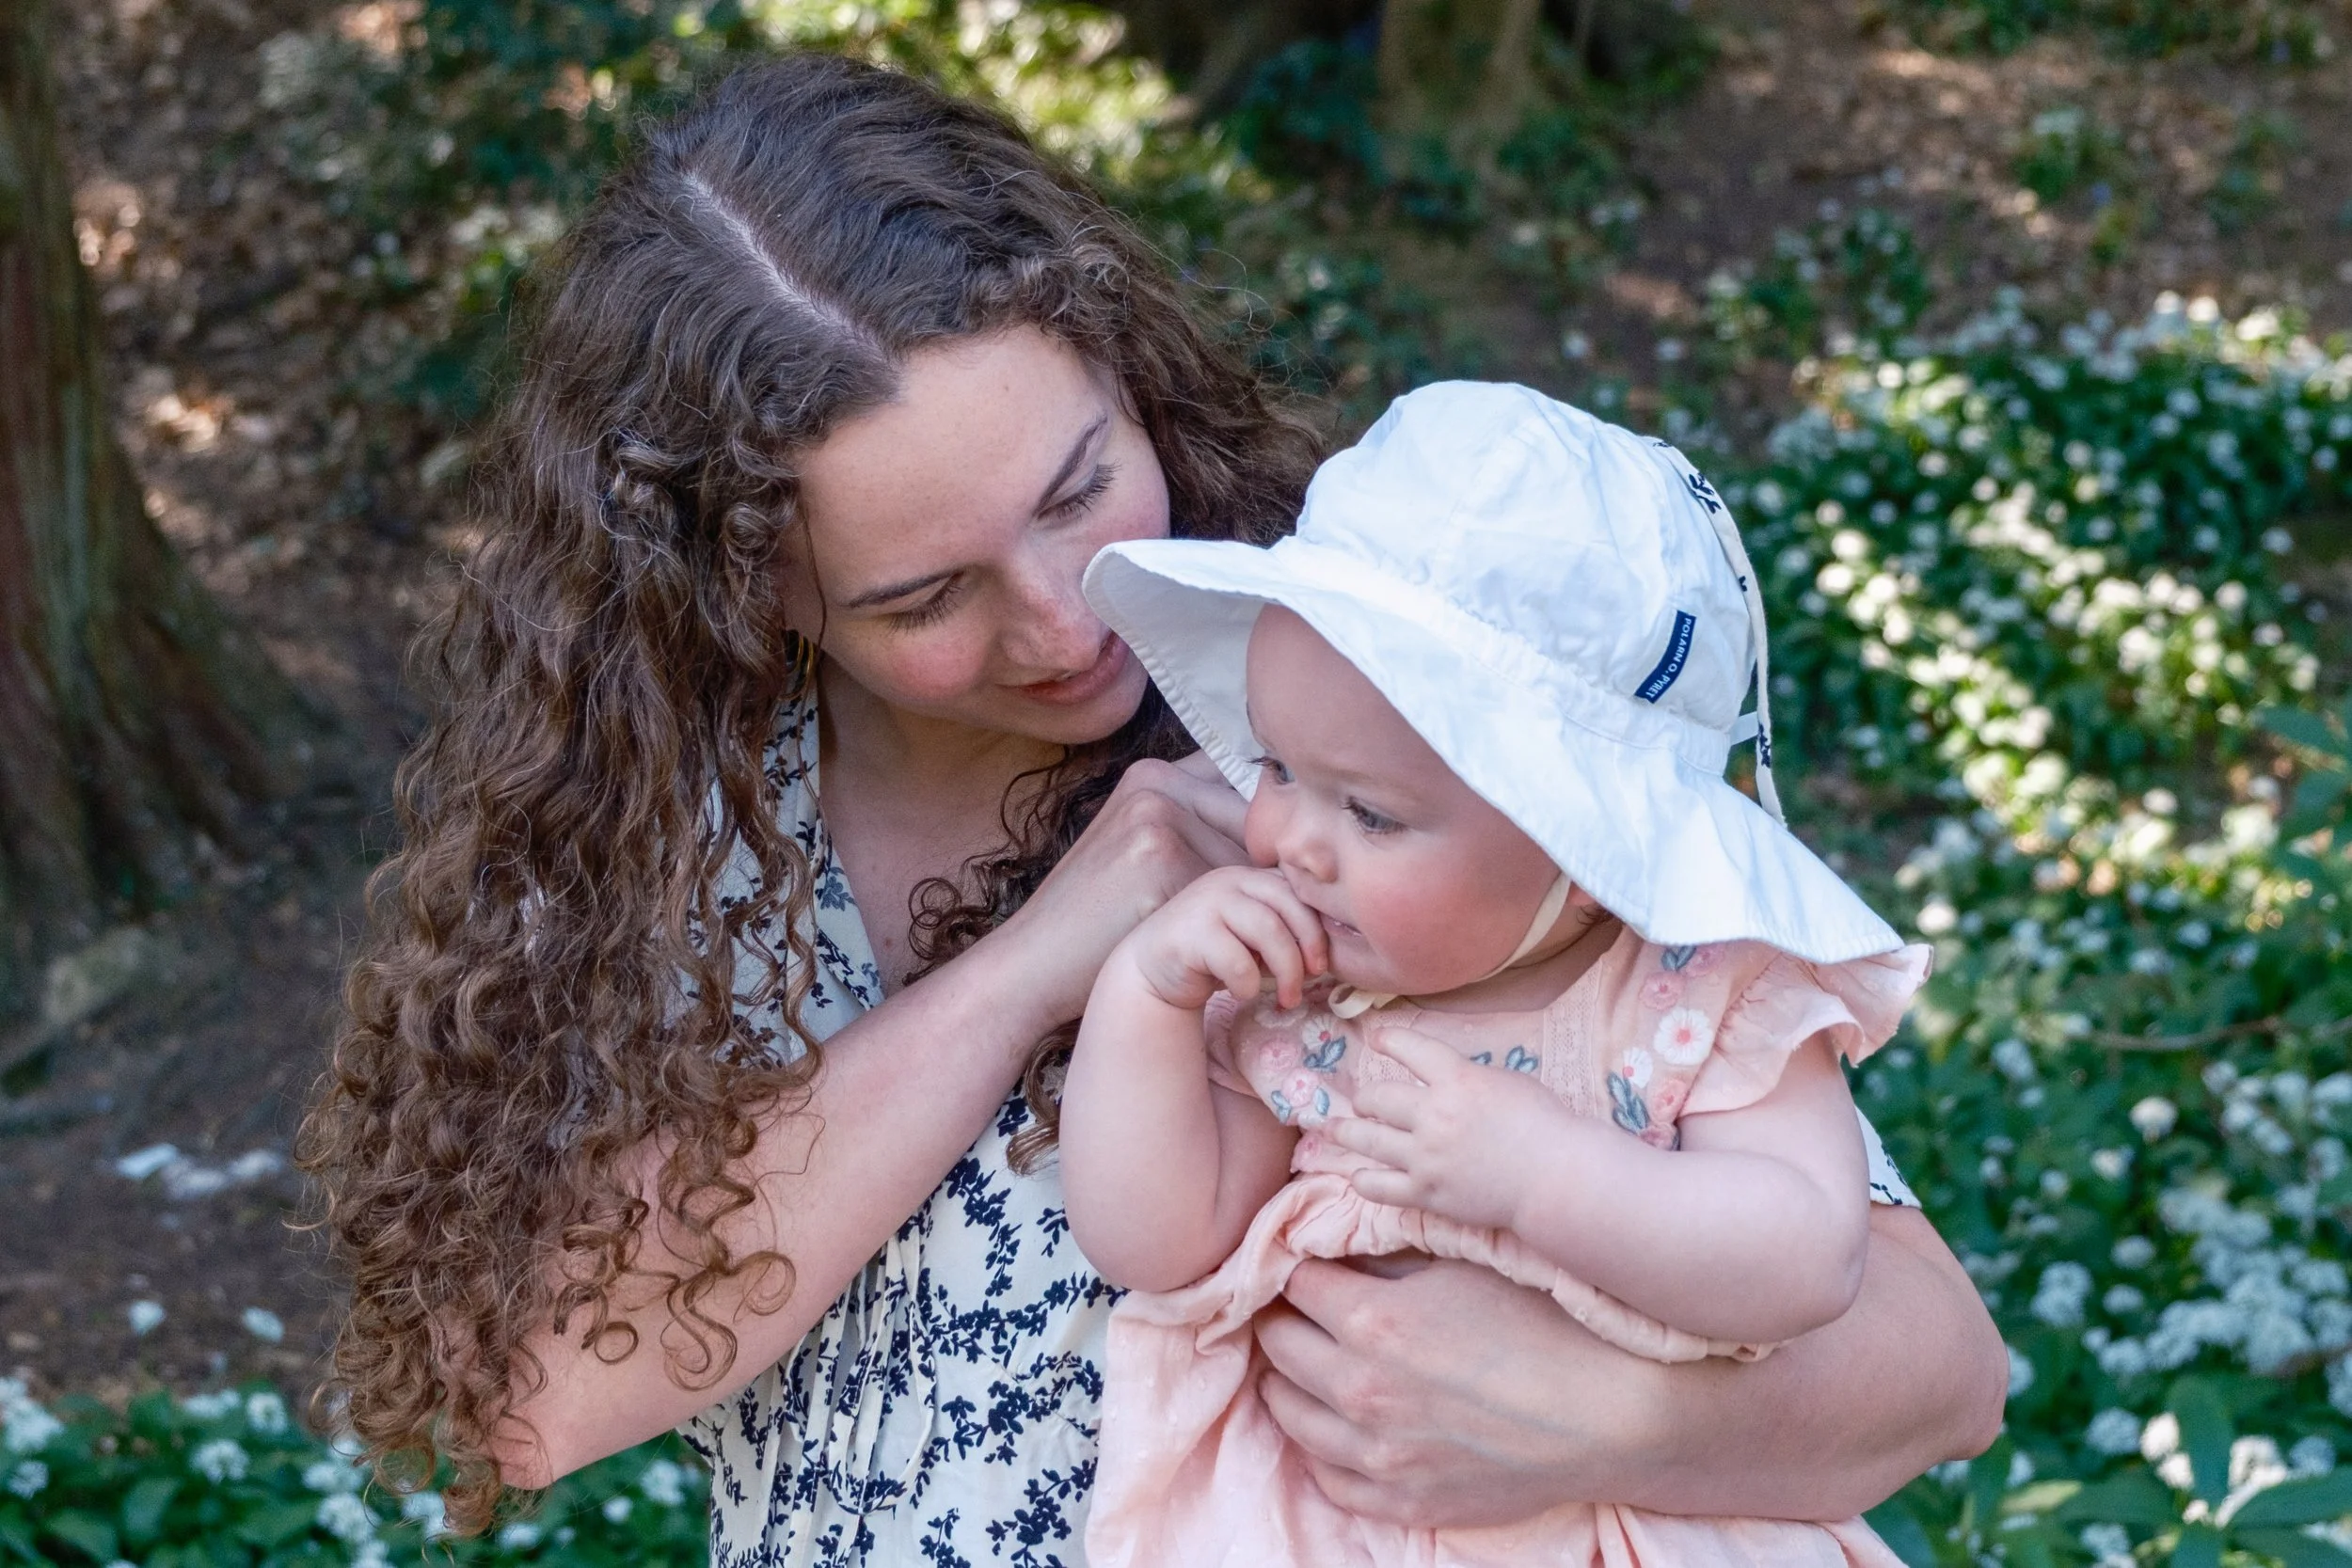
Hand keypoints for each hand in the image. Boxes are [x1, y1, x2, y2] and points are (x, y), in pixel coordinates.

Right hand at [989, 755, 1250, 1026]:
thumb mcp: (1137, 845)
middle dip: (1269, 863)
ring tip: (1258, 932)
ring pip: (1249, 856)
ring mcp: (1158, 822)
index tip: (1271, 868)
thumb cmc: (1095, 912)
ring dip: (1261, 898)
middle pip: (1254, 818)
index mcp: (1153, 775)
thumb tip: (1278, 834)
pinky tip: (1233, 948)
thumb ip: (1193, 824)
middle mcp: (1157, 786)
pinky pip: (1234, 892)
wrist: (1037, 960)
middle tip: (1277, 907)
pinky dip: (1242, 923)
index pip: (1241, 783)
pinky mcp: (1163, 867)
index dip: (1263, 827)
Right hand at [1110, 864, 1329, 1012]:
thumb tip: (1330, 951)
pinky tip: (1241, 993)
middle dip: (1308, 948)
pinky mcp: (1189, 932)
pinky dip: (1248, 984)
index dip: (1318, 928)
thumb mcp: (1252, 936)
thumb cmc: (1214, 954)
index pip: (1298, 892)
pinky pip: (1237, 960)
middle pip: (1288, 908)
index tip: (1323, 963)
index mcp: (1251, 878)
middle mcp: (1230, 882)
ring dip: (1286, 971)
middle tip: (1314, 979)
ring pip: (1268, 931)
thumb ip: (1283, 929)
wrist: (1154, 969)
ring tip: (1286, 998)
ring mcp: (1207, 903)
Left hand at [1253, 1255, 1665, 1525]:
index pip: (1292, 1283)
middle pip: (1278, 1346)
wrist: (1611, 1416)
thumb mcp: (1463, 1265)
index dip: (1294, 1265)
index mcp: (1373, 1321)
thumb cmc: (1546, 1326)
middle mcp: (1361, 1390)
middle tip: (1299, 1308)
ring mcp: (1379, 1455)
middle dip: (1282, 1318)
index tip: (1299, 1261)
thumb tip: (1335, 1242)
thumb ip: (1388, 1256)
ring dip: (1289, 1381)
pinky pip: (1328, 1479)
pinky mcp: (1404, 1501)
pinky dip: (1320, 1448)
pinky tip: (1333, 1424)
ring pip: (1289, 1414)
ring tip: (1305, 1362)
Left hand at [1328, 1027, 1583, 1231]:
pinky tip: (1358, 1176)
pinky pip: (1380, 1187)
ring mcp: (1425, 1157)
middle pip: (1377, 1098)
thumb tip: (1445, 1080)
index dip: (1387, 1039)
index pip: (1409, 1048)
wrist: (1556, 1177)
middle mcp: (1433, 1115)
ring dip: (1348, 1132)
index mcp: (1456, 1079)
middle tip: (1363, 1101)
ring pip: (1367, 1140)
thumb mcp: (1505, 1082)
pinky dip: (1365, 1180)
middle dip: (1366, 1097)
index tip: (1376, 1038)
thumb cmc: (1544, 1125)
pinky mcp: (1426, 1193)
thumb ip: (1467, 1079)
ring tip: (1335, 1129)